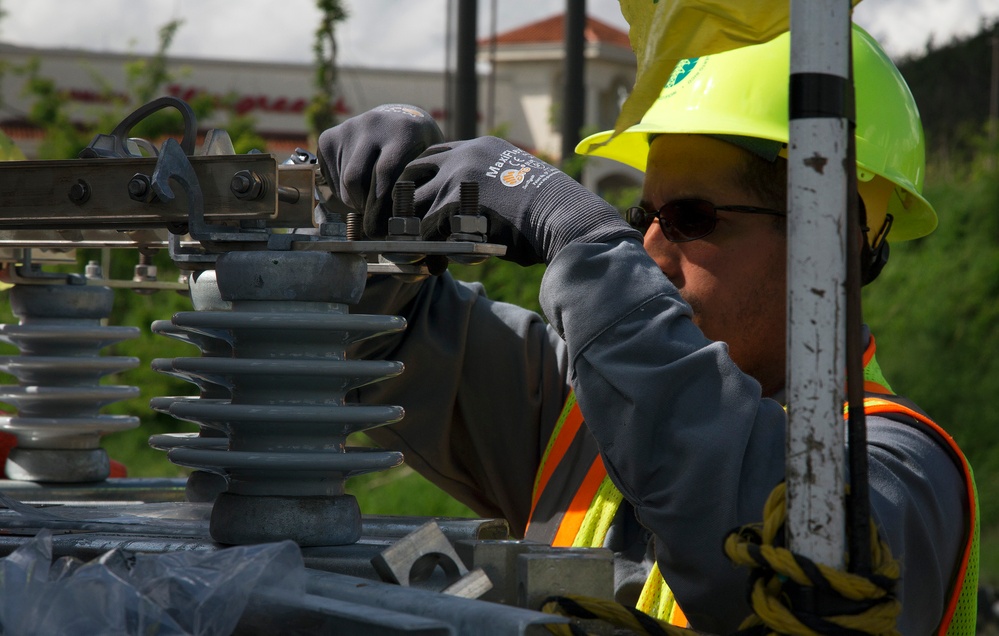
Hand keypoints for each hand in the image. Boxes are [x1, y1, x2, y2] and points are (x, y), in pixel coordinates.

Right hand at [317, 104, 443, 237]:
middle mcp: (372, 124)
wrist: (400, 121)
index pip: (383, 173)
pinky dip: (342, 191)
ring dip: (355, 201)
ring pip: (343, 182)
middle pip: (355, 179)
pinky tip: (357, 188)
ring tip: (369, 202)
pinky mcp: (329, 137)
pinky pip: (331, 177)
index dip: (381, 204)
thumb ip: (417, 187)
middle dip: (365, 206)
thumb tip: (402, 226)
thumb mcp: (427, 164)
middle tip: (375, 221)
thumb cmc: (419, 152)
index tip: (385, 226)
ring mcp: (348, 128)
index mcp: (402, 131)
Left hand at [401, 137, 642, 265]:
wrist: (564, 218)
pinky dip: (428, 252)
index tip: (424, 202)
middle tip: (413, 229)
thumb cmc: (552, 211)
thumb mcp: (521, 182)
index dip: (423, 180)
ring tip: (427, 254)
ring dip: (417, 232)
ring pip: (415, 206)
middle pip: (413, 173)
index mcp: (481, 147)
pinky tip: (439, 265)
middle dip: (408, 202)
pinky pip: (425, 231)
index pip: (433, 155)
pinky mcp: (453, 204)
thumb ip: (492, 184)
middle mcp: (464, 156)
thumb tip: (477, 209)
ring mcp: (456, 178)